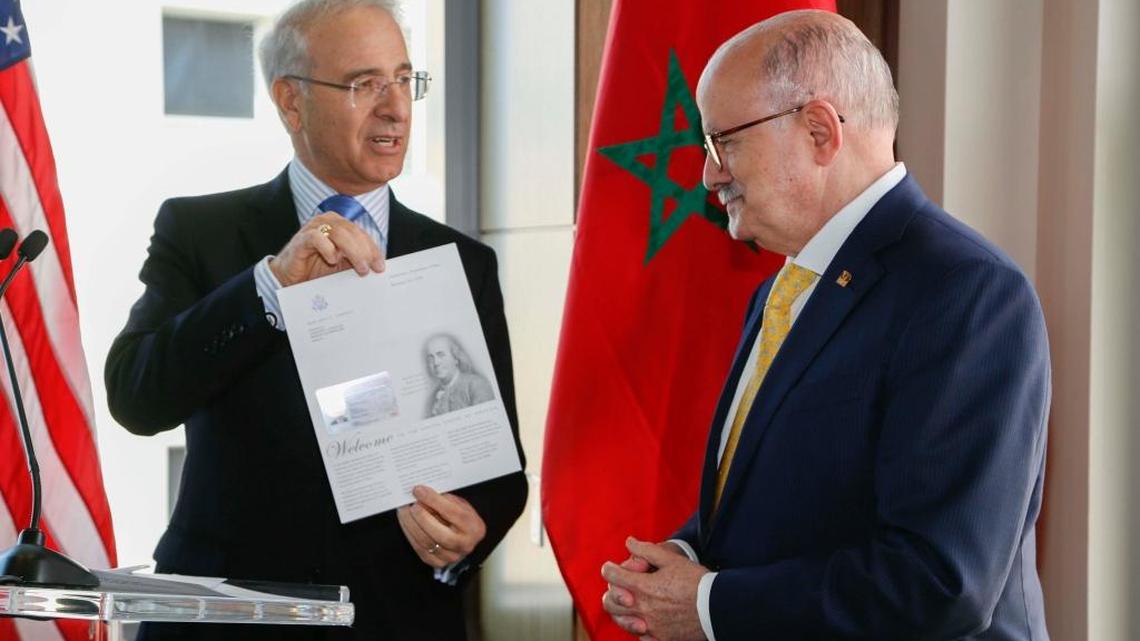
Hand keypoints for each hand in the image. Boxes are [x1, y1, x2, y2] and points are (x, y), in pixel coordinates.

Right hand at [268, 212, 383, 286]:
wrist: (291, 278)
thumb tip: (378, 268)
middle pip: (353, 232)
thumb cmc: (316, 270)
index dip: (373, 250)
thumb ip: (357, 263)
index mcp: (340, 225)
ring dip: (353, 252)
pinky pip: (317, 238)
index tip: (380, 266)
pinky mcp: (302, 239)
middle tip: (371, 269)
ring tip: (360, 268)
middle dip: (365, 251)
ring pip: (339, 233)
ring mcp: (314, 228)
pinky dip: (328, 249)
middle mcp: (328, 222)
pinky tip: (333, 260)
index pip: (361, 234)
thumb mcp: (342, 267)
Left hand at [397, 485, 486, 568]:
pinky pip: (419, 549)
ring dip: (411, 525)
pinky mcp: (437, 563)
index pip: (453, 513)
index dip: (434, 501)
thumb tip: (422, 493)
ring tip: (404, 510)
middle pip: (440, 533)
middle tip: (411, 504)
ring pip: (426, 542)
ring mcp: (451, 556)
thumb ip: (444, 500)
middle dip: (422, 517)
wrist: (463, 537)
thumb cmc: (460, 517)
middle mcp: (465, 545)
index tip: (419, 491)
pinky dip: (410, 534)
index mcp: (474, 528)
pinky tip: (405, 522)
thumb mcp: (459, 505)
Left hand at [602, 538, 706, 640]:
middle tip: (622, 586)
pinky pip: (641, 637)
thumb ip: (646, 550)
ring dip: (621, 611)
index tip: (611, 567)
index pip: (612, 576)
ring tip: (631, 603)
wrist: (717, 607)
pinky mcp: (662, 638)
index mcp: (643, 587)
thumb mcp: (671, 560)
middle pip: (610, 602)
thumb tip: (629, 542)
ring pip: (622, 621)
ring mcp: (651, 626)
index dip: (609, 568)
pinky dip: (640, 628)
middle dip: (612, 591)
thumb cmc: (695, 580)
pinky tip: (647, 620)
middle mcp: (643, 609)